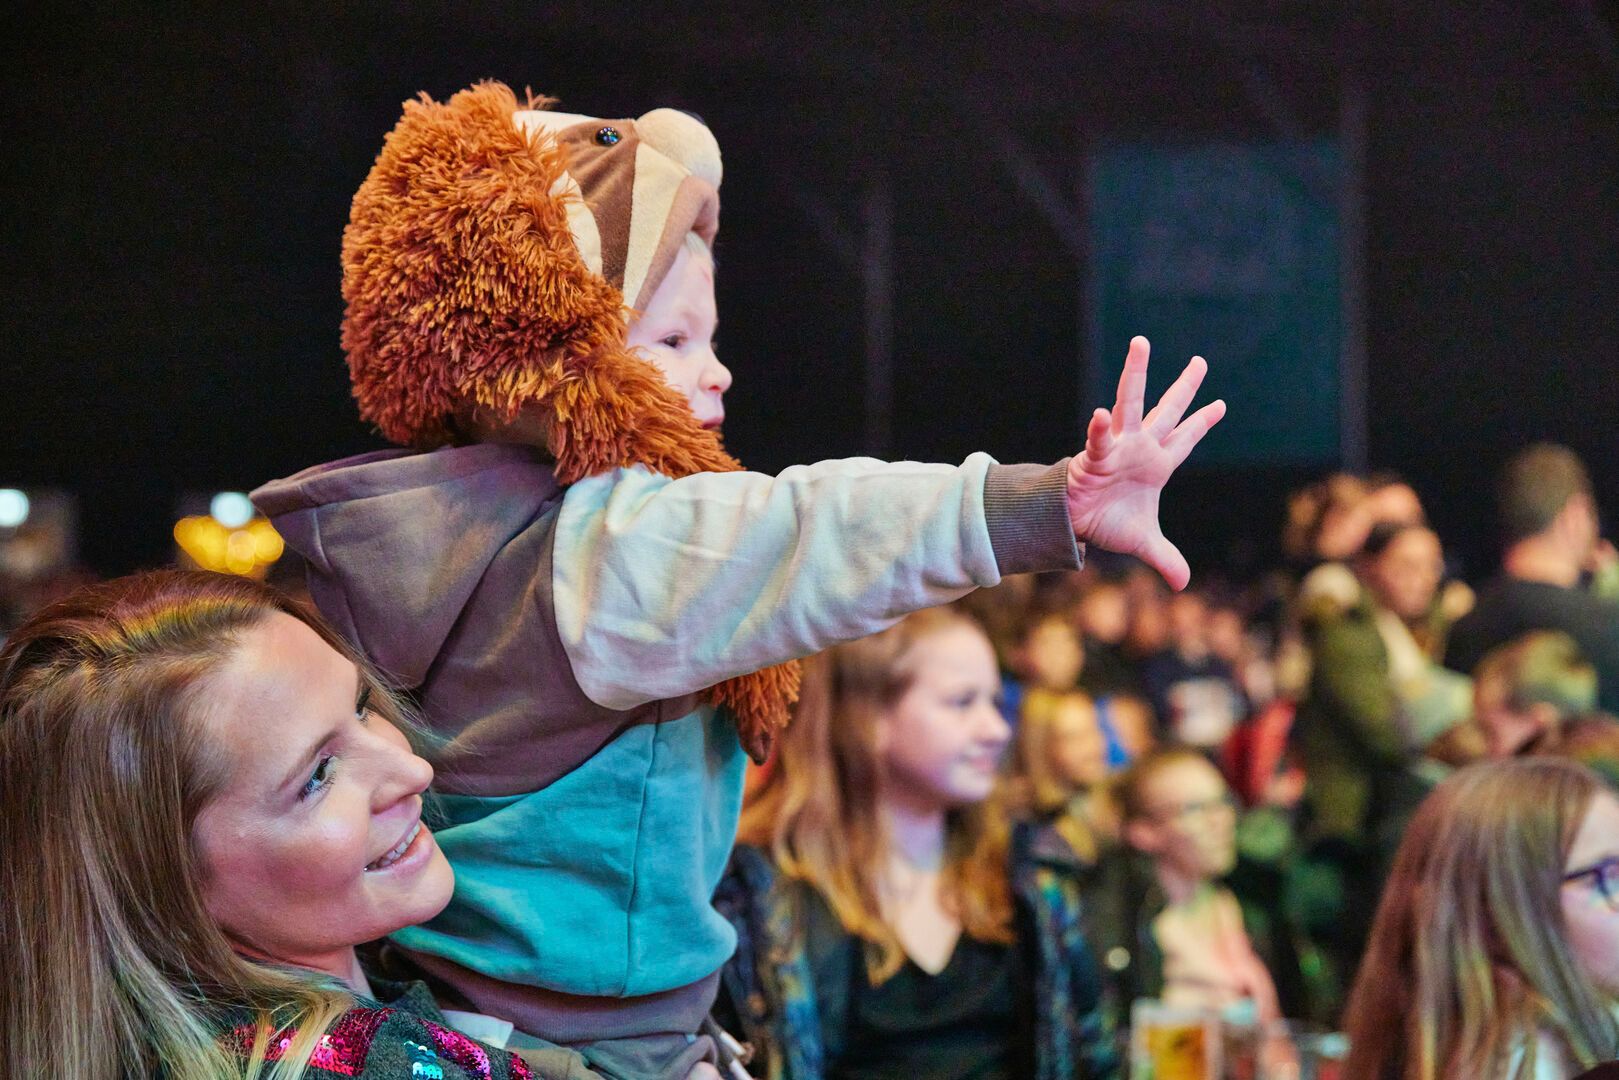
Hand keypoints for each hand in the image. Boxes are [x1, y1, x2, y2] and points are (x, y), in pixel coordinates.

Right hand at [1066, 336, 1225, 589]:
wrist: (1074, 524)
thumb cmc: (1108, 522)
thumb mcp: (1145, 541)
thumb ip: (1166, 557)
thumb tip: (1183, 584)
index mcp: (1158, 464)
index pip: (1185, 438)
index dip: (1202, 423)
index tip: (1220, 405)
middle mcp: (1141, 448)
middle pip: (1167, 410)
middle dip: (1184, 387)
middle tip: (1200, 361)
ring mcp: (1119, 447)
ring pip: (1129, 404)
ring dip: (1135, 375)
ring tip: (1140, 344)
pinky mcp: (1094, 457)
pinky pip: (1099, 440)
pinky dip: (1100, 430)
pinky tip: (1101, 415)